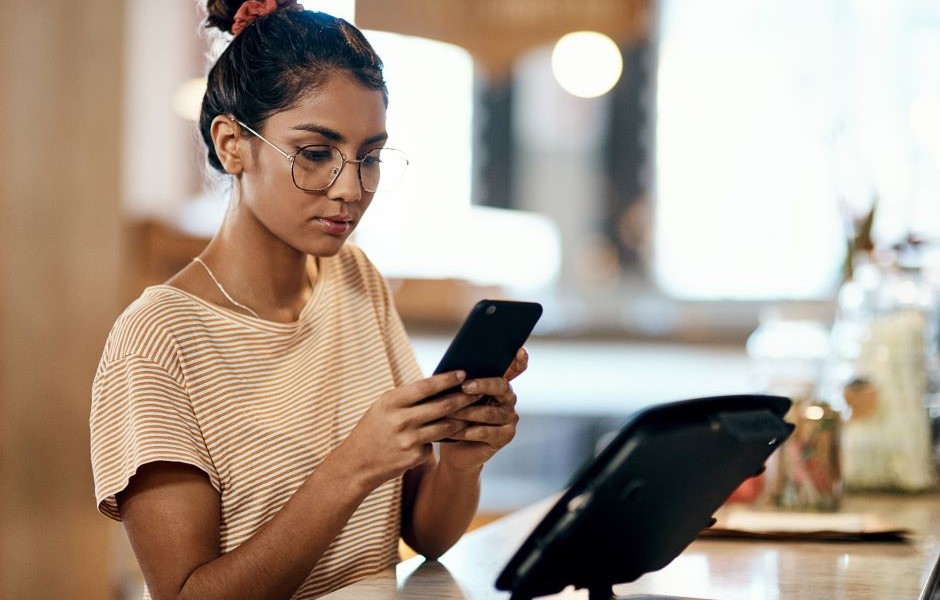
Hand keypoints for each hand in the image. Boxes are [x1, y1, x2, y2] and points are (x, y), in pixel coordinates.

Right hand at [333, 371, 480, 489]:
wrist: (356, 464)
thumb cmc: (373, 429)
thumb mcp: (384, 408)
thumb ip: (408, 398)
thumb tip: (439, 384)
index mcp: (391, 402)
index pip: (426, 386)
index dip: (447, 379)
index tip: (464, 373)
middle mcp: (400, 419)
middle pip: (442, 406)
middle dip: (464, 398)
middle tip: (479, 391)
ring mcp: (408, 440)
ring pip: (445, 426)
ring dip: (461, 419)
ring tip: (473, 411)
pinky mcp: (415, 456)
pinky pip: (435, 444)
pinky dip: (440, 439)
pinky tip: (443, 437)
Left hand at [437, 348, 527, 471]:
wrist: (455, 449)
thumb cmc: (453, 417)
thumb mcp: (454, 397)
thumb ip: (459, 383)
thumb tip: (451, 371)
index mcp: (498, 384)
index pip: (515, 368)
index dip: (519, 360)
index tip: (520, 350)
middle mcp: (509, 398)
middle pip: (501, 386)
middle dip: (482, 385)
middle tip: (464, 386)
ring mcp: (510, 417)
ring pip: (489, 412)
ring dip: (467, 412)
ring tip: (449, 411)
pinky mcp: (506, 436)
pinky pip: (486, 432)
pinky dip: (466, 432)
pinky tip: (452, 431)